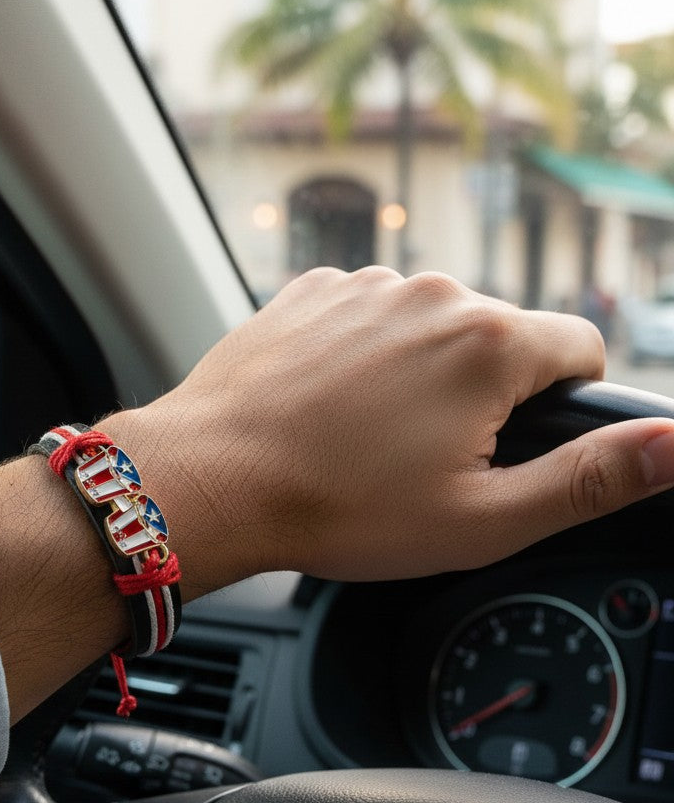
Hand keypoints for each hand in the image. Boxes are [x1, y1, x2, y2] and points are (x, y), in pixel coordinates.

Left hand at [107, 267, 673, 587]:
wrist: (213, 478)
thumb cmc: (339, 508)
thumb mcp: (483, 518)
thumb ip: (590, 476)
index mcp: (489, 344)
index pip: (580, 351)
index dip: (562, 405)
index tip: (514, 445)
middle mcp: (432, 293)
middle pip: (497, 338)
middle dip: (482, 393)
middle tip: (426, 458)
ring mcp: (363, 284)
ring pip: (427, 326)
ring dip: (417, 371)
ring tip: (365, 435)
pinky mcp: (311, 291)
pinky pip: (365, 315)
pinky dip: (361, 353)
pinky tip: (327, 404)